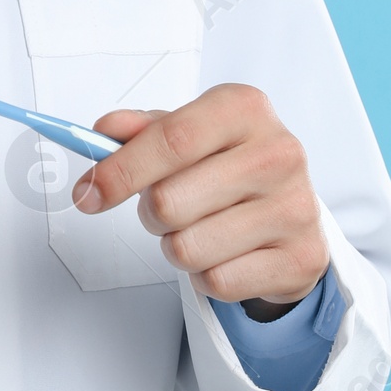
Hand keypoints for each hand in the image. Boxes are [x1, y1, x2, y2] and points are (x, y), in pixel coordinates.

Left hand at [74, 84, 328, 312]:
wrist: (289, 209)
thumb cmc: (227, 164)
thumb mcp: (187, 133)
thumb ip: (141, 130)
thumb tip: (104, 131)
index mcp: (245, 109)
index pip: (171, 139)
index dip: (119, 171)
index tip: (88, 193)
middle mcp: (278, 153)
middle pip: (169, 202)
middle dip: (151, 213)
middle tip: (168, 208)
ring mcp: (296, 208)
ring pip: (187, 248)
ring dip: (176, 246)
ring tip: (199, 228)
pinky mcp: (301, 259)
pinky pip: (216, 282)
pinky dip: (205, 275)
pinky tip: (224, 253)